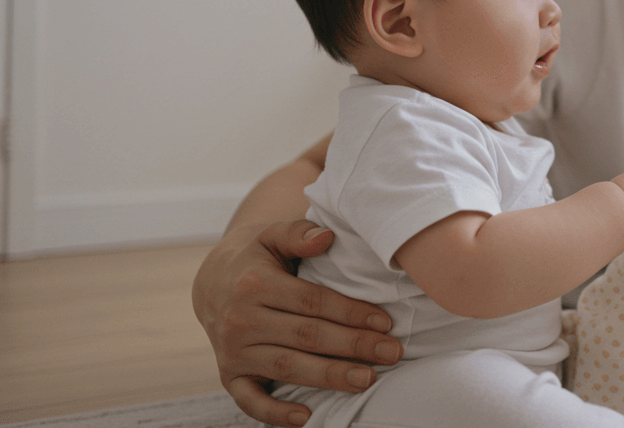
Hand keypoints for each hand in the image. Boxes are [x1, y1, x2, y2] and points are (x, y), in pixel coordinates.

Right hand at [192, 220, 403, 427]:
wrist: (212, 280)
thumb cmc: (257, 257)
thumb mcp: (273, 234)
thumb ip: (299, 233)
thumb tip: (327, 236)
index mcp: (255, 284)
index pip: (313, 302)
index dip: (351, 312)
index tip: (386, 321)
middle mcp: (240, 320)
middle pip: (306, 336)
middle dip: (353, 346)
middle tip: (392, 353)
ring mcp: (233, 351)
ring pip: (287, 367)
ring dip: (329, 377)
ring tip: (367, 380)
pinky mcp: (229, 375)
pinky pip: (250, 400)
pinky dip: (275, 413)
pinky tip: (307, 417)